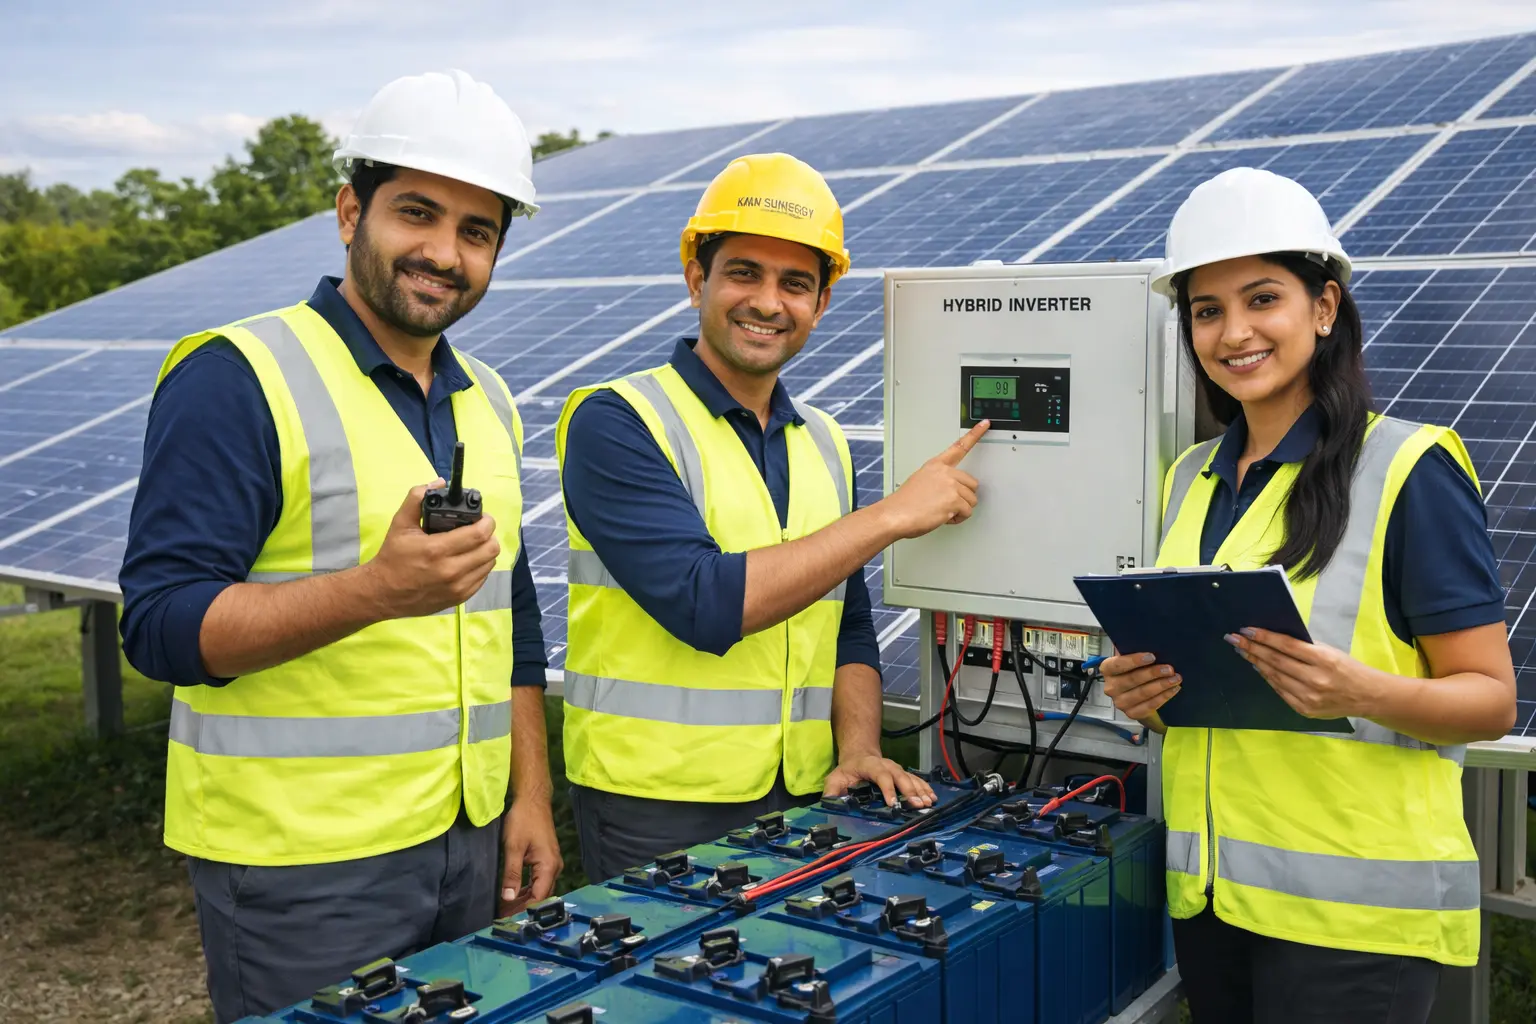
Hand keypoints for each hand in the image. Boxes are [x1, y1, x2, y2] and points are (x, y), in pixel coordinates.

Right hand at [359, 481, 499, 618]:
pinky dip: (480, 566)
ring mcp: (457, 587)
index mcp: (437, 550)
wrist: (383, 593)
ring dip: (486, 551)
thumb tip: (439, 482)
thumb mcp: (400, 524)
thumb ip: (416, 498)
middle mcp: (451, 571)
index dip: (486, 521)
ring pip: (489, 564)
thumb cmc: (393, 557)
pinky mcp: (459, 598)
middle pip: (490, 549)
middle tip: (479, 529)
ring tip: (473, 544)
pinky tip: (468, 560)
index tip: (482, 517)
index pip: (479, 534)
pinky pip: (482, 578)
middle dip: (489, 535)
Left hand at [499, 800, 562, 916]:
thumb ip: (511, 874)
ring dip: (524, 900)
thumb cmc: (523, 820)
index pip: (538, 898)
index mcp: (548, 866)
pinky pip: (538, 881)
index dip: (523, 911)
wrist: (533, 800)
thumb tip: (508, 898)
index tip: (508, 920)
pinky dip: (526, 890)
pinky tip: (514, 895)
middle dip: (522, 908)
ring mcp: (552, 864)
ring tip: (505, 909)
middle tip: (503, 918)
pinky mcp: (546, 860)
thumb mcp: (513, 847)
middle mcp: (554, 867)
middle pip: (540, 896)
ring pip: (539, 890)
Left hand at [823, 754, 936, 808]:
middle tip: (917, 805)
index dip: (887, 788)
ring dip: (920, 791)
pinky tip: (933, 798)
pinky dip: (925, 788)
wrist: (859, 755)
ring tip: (927, 803)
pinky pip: (917, 780)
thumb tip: (830, 803)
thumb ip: (832, 790)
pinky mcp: (904, 774)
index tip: (892, 803)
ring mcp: (897, 769)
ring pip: (911, 778)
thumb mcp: (835, 778)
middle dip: (910, 791)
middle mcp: (887, 765)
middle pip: (900, 776)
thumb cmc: (847, 771)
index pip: (881, 775)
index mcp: (870, 765)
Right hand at [879, 421, 989, 538]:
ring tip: (941, 511)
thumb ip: (937, 480)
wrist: (894, 515)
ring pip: (971, 500)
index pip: (959, 446)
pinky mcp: (954, 500)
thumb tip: (947, 490)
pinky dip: (957, 519)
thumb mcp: (920, 481)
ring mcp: (950, 485)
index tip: (984, 423)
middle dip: (963, 497)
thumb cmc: (904, 503)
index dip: (975, 434)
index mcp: (936, 464)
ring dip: (960, 509)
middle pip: (972, 483)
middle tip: (946, 503)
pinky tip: (943, 517)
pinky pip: (967, 512)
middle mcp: (945, 472)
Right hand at [1100, 651, 1179, 724]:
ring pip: (1142, 693)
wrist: (1137, 695)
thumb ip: (1135, 652)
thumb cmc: (1135, 671)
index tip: (1152, 656)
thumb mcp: (1132, 660)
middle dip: (1153, 673)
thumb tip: (1152, 643)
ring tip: (1176, 678)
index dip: (1134, 660)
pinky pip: (1149, 705)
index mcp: (1107, 669)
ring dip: (1161, 685)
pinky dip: (1163, 697)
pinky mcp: (1131, 713)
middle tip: (1170, 669)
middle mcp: (1110, 687)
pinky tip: (1174, 689)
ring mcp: (1120, 702)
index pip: (1117, 664)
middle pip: (1132, 679)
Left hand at [1226, 628, 1377, 719]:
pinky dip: (1268, 678)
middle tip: (1234, 639)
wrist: (1367, 696)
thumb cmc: (1347, 668)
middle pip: (1276, 661)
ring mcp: (1309, 697)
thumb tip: (1273, 638)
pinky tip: (1258, 667)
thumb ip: (1304, 646)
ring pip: (1275, 677)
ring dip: (1256, 662)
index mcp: (1324, 660)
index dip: (1264, 637)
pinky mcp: (1305, 710)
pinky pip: (1280, 691)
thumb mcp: (1330, 651)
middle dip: (1252, 648)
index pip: (1287, 646)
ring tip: (1242, 651)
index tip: (1246, 630)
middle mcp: (1315, 680)